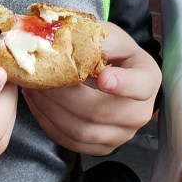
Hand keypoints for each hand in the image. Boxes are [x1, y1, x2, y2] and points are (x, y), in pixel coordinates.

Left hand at [22, 21, 160, 155]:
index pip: (140, 86)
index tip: (103, 78)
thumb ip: (93, 38)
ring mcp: (122, 134)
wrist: (109, 70)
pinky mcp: (101, 147)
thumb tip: (62, 44)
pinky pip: (71, 142)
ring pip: (82, 131)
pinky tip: (37, 103)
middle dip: (65, 96)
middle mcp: (140, 113)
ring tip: (33, 89)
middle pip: (101, 112)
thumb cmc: (108, 49)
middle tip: (42, 79)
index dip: (122, 85)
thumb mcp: (107, 34)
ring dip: (51, 110)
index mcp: (147, 78)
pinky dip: (48, 123)